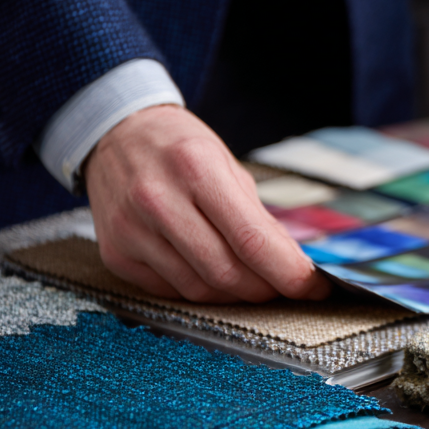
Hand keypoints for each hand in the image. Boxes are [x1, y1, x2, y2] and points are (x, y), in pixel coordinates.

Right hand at [85, 105, 330, 302]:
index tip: (313, 288)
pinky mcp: (115, 254)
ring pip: (198, 289)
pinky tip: (210, 273)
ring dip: (234, 295)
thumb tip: (293, 266)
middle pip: (226, 272)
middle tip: (284, 288)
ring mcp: (130, 230)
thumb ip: (258, 218)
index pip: (251, 239)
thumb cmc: (179, 147)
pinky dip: (199, 289)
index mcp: (196, 168)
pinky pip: (170, 291)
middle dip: (265, 289)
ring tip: (251, 281)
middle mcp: (157, 200)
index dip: (288, 273)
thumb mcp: (227, 165)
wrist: (115, 133)